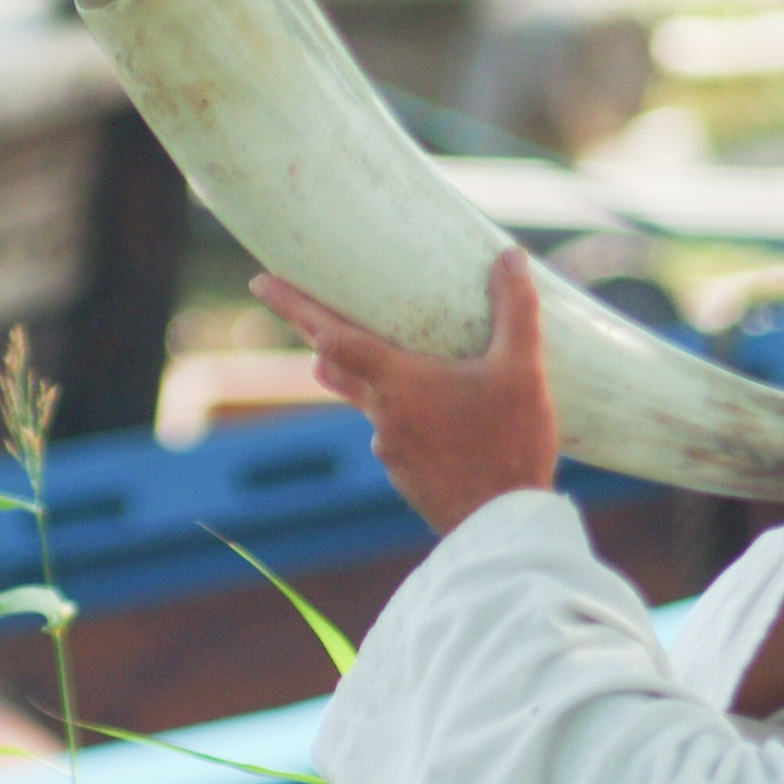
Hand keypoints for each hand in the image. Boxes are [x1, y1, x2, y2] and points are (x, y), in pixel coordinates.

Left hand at [252, 249, 560, 532]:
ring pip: (372, 405)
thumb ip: (516, 310)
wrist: (505, 528)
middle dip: (320, 338)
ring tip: (398, 367)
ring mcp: (390, 451)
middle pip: (337, 366)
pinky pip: (398, 436)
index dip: (294, 304)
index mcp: (398, 383)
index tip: (260, 280)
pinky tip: (444, 423)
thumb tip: (510, 255)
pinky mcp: (407, 478)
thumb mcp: (523, 371)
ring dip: (373, 384)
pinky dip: (408, 420)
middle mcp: (382, 415)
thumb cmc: (510, 444)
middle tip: (302, 315)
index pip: (331, 335)